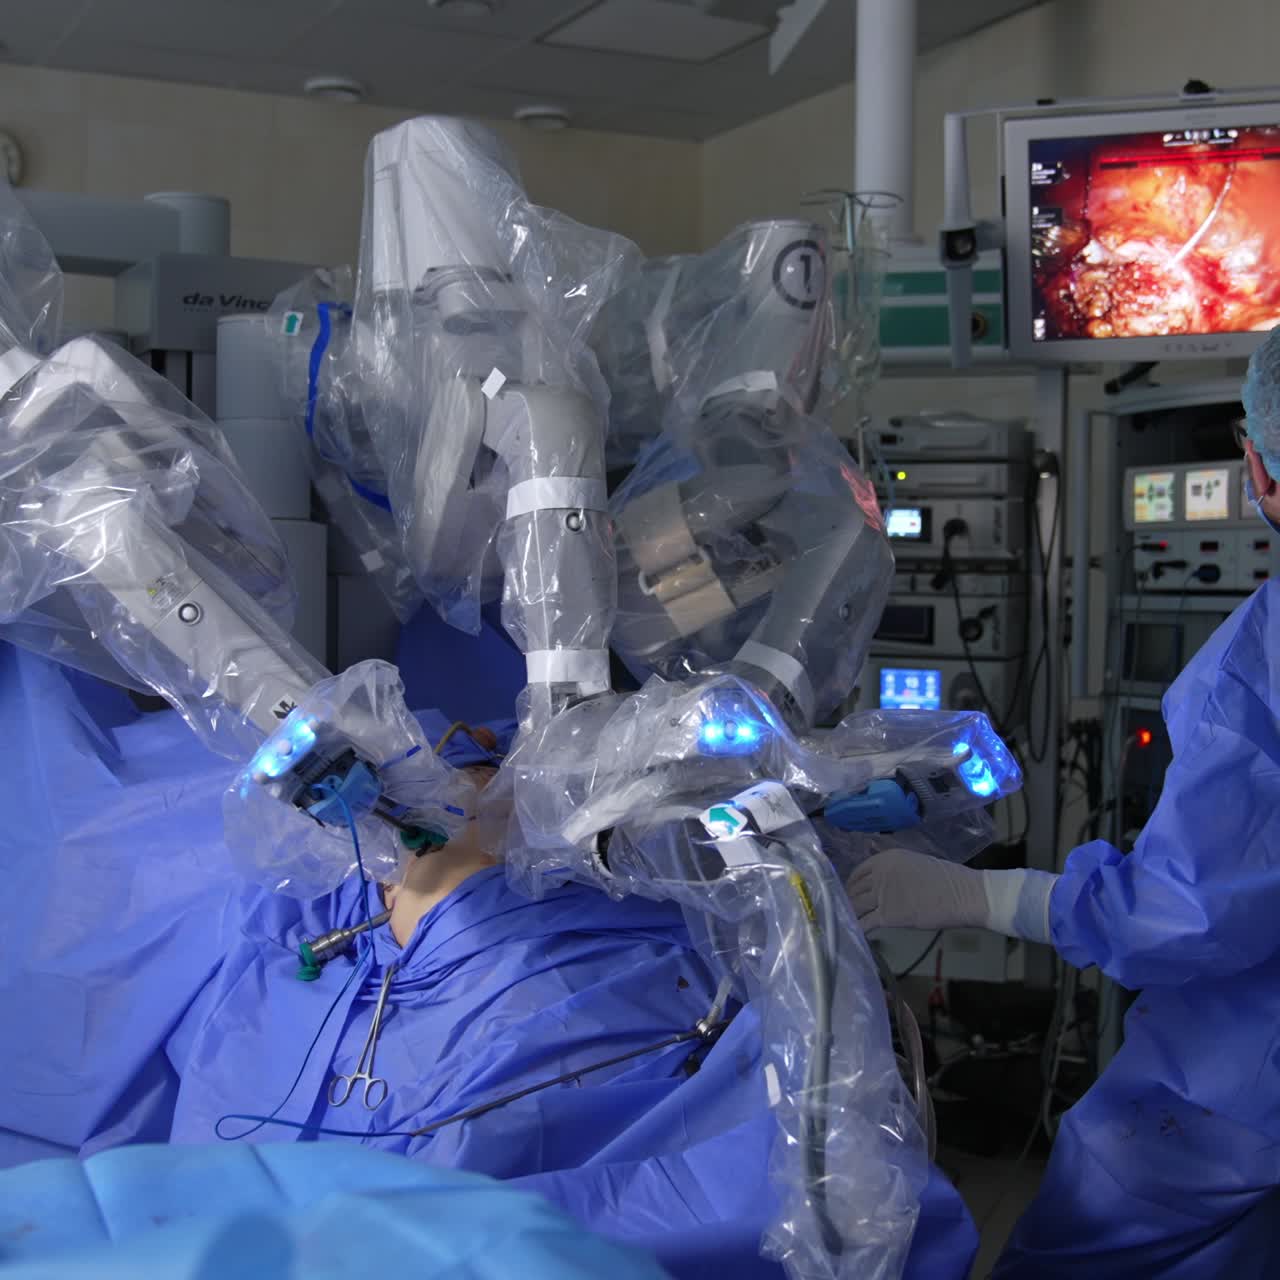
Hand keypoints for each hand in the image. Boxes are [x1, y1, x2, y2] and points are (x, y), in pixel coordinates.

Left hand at [846, 849, 990, 932]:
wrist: (961, 894)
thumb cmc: (945, 879)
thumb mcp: (914, 862)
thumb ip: (893, 869)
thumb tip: (878, 873)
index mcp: (885, 859)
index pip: (858, 872)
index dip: (852, 884)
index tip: (851, 892)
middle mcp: (879, 874)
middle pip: (854, 890)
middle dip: (849, 900)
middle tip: (848, 910)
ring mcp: (882, 895)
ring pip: (856, 906)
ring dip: (850, 914)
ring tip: (849, 922)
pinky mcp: (888, 915)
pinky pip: (865, 923)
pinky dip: (858, 928)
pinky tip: (855, 933)